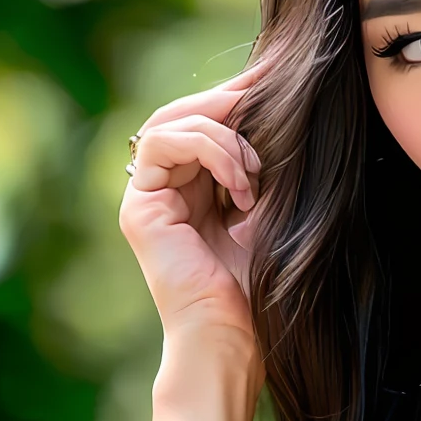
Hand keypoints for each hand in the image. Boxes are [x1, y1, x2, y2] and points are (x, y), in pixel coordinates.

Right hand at [118, 61, 267, 360]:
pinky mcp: (140, 206)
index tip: (277, 81)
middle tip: (266, 91)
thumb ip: (265, 165)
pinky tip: (240, 185)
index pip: (207, 125)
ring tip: (254, 174)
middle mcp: (168, 191)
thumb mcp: (272, 211)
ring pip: (172, 122)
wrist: (235, 339)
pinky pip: (163, 142)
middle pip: (185, 115)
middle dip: (228, 101)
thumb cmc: (260, 290)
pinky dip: (207, 149)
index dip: (237, 99)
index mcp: (198, 192)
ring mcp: (149, 198)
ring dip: (223, 136)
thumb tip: (280, 102)